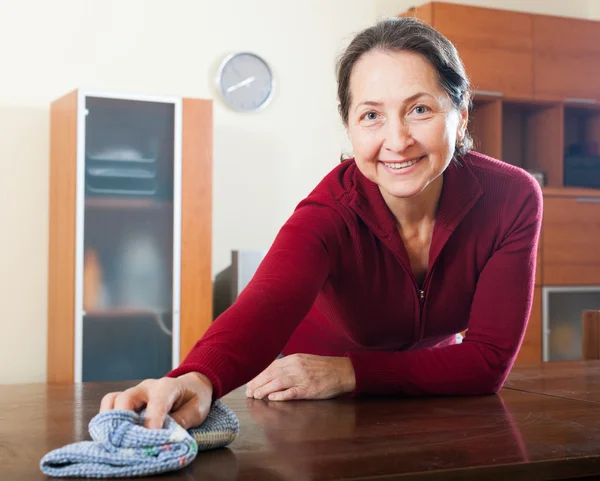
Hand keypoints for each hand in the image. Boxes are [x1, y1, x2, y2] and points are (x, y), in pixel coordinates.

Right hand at [99, 372, 213, 429]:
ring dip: (111, 421)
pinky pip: (110, 404)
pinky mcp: (128, 399)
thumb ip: (182, 421)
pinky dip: (108, 419)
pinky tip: (112, 434)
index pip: (156, 403)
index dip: (152, 421)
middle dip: (124, 422)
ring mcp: (135, 392)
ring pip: (113, 401)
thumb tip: (165, 436)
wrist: (192, 386)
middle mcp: (146, 387)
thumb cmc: (195, 397)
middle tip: (128, 443)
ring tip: (115, 440)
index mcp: (167, 386)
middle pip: (126, 399)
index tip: (151, 437)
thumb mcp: (197, 410)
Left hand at [245, 354, 355, 400]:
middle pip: (271, 374)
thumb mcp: (304, 361)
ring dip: (264, 389)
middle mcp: (296, 367)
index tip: (249, 381)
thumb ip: (289, 365)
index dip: (258, 374)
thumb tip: (272, 372)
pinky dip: (281, 395)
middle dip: (257, 382)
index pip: (271, 366)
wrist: (343, 371)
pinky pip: (292, 392)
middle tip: (248, 391)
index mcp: (294, 359)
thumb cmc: (324, 367)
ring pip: (278, 383)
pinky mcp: (309, 389)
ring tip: (255, 396)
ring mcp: (302, 378)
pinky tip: (272, 398)